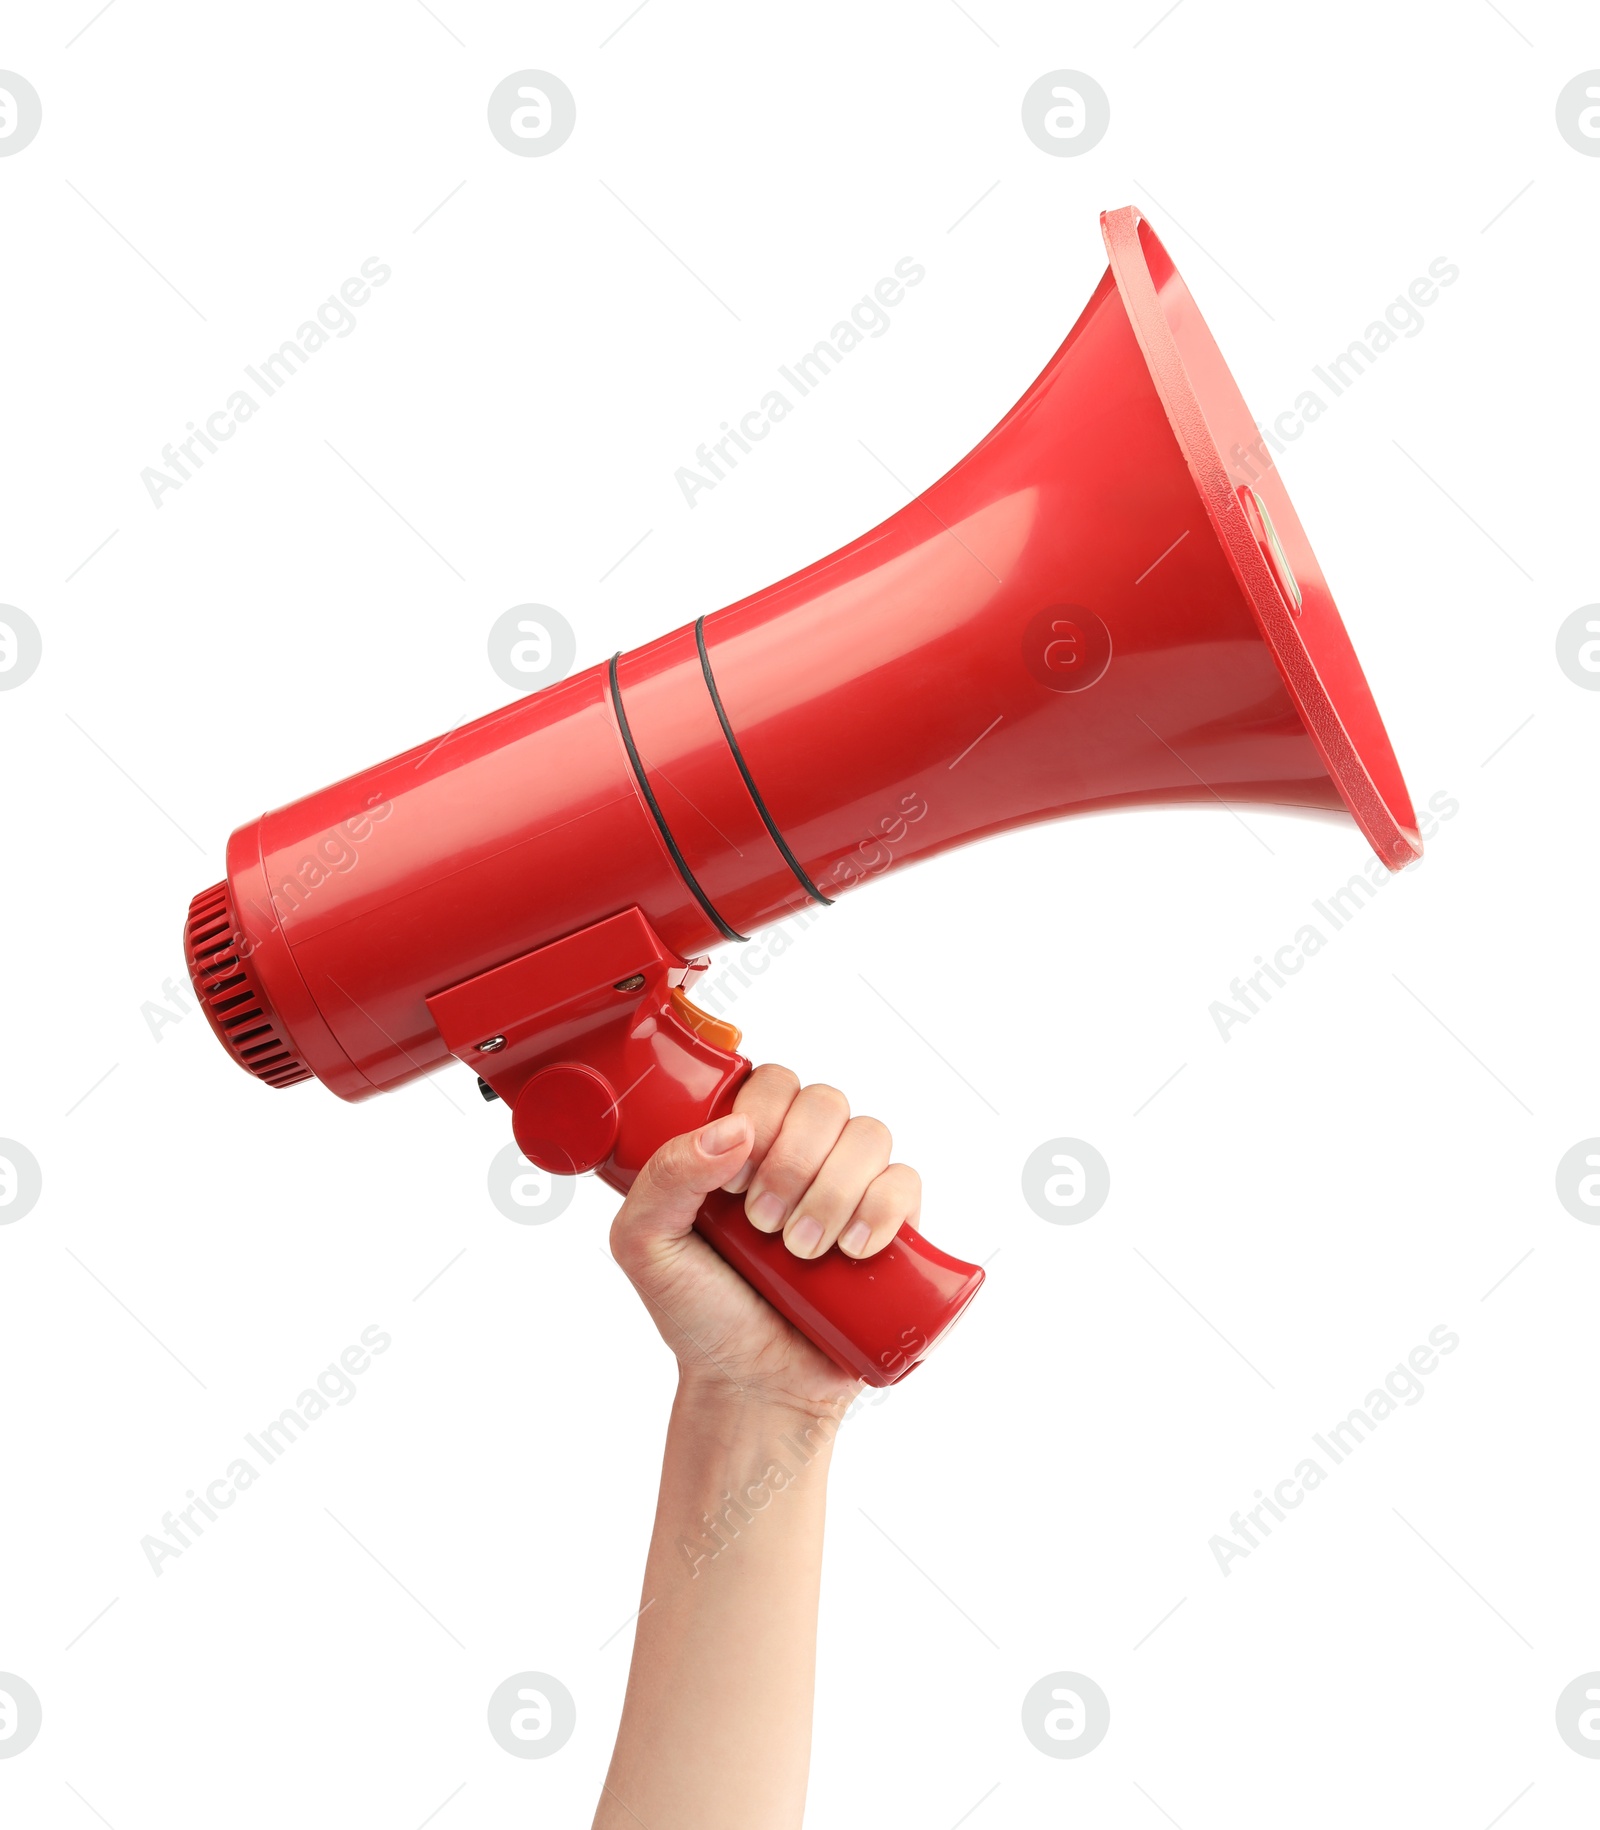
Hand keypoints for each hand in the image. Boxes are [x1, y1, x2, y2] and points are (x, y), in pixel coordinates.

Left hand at [609, 1064, 920, 1416]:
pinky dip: (882, 1209)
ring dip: (834, 1189)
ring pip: (869, 1135)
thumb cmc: (699, 1312)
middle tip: (763, 1224)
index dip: (759, 1118)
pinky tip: (851, 1250)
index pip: (770, 1083)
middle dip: (794, 1162)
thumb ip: (664, 1177)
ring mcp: (849, 1185)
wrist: (753, 1385)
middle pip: (824, 1101)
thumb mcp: (645, 1244)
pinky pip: (906, 1181)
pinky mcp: (890, 1224)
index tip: (732, 1184)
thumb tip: (731, 1131)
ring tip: (802, 1250)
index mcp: (744, 1142)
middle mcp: (802, 1153)